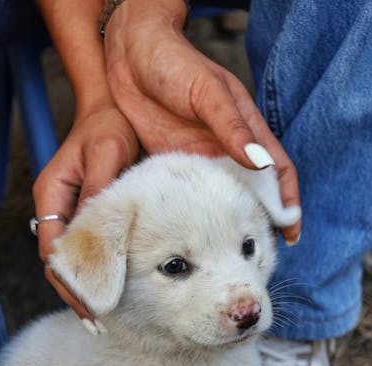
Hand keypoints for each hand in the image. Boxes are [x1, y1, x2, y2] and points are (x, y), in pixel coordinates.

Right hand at [32, 103, 138, 319]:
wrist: (115, 108)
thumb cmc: (109, 124)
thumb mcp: (107, 151)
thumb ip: (99, 190)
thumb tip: (96, 229)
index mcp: (51, 193)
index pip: (52, 247)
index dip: (69, 278)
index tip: (88, 303)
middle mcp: (56, 207)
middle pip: (57, 260)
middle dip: (75, 291)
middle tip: (96, 321)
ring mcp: (69, 212)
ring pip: (71, 259)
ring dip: (85, 286)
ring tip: (103, 317)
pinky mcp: (87, 214)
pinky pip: (88, 248)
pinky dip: (98, 271)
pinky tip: (112, 289)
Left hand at [104, 0, 300, 243]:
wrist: (129, 55)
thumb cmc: (175, 63)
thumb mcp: (207, 93)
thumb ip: (230, 126)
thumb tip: (257, 161)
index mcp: (245, 130)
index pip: (278, 170)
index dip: (288, 200)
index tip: (291, 230)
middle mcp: (226, 150)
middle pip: (252, 192)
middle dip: (260, 222)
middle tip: (259, 256)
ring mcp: (199, 160)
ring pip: (221, 200)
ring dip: (228, 225)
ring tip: (228, 256)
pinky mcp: (172, 165)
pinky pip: (188, 197)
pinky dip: (194, 217)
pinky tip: (191, 238)